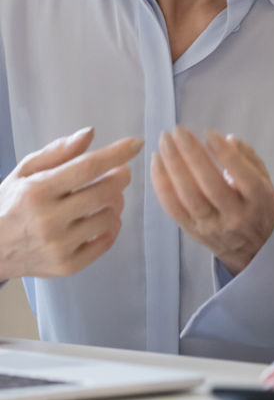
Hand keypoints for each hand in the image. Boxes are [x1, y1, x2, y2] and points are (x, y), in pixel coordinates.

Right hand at [0, 127, 143, 279]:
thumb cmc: (10, 203)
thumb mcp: (25, 171)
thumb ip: (58, 151)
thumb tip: (90, 133)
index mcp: (38, 190)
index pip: (86, 168)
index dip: (116, 154)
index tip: (136, 143)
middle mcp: (49, 219)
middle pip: (104, 192)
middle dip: (121, 177)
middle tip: (122, 172)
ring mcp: (59, 246)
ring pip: (108, 217)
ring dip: (116, 202)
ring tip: (108, 196)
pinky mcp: (66, 266)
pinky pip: (105, 243)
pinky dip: (111, 227)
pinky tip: (104, 218)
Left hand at [151, 127, 273, 273]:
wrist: (252, 250)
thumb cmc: (257, 205)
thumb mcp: (265, 180)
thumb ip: (248, 157)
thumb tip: (228, 139)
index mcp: (258, 200)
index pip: (242, 175)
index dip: (224, 154)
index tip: (208, 132)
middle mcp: (235, 216)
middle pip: (210, 185)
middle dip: (192, 155)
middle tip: (178, 131)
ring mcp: (211, 227)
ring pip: (188, 197)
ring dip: (172, 166)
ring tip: (164, 141)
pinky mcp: (192, 232)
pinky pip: (173, 208)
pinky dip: (161, 184)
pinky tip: (156, 162)